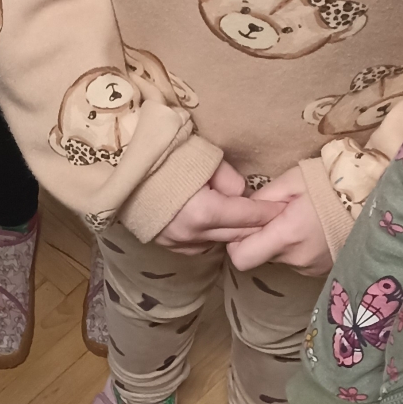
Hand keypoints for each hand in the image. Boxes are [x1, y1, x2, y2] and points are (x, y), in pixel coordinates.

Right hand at [157, 161, 275, 255]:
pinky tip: (216, 226)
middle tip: (273, 217)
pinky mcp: (165, 245)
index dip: (268, 212)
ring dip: (233, 233)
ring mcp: (177, 243)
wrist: (118, 170)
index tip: (284, 208)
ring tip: (245, 220)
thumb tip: (240, 193)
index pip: (248, 216)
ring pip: (217, 242)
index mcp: (204, 212)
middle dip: (256, 226)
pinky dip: (211, 237)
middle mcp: (192, 234)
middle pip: (236, 234)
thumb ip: (228, 178)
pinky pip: (198, 246)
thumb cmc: (160, 157)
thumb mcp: (201, 157)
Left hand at [226, 169, 332, 275]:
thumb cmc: (330, 182)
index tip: (246, 225)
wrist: (373, 194)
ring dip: (279, 243)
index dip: (236, 243)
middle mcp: (297, 258)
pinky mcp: (322, 269)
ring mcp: (311, 267)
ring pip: (278, 259)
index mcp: (287, 235)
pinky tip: (310, 230)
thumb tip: (242, 211)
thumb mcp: (291, 181)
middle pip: (259, 258)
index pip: (241, 258)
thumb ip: (261, 199)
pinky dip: (296, 248)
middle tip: (273, 217)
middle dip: (258, 239)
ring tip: (298, 220)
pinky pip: (297, 261)